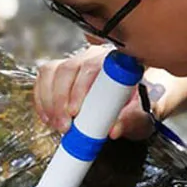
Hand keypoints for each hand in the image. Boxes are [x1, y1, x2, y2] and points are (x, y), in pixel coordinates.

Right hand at [33, 45, 162, 140]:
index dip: (80, 88)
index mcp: (118, 62)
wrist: (140, 100)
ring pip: (52, 72)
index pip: (94, 66)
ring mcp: (77, 62)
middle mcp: (95, 57)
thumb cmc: (141, 104)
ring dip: (50, 101)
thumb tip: (114, 130)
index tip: (75, 111)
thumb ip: (133, 120)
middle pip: (69, 69)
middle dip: (61, 100)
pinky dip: (42, 100)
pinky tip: (49, 118)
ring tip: (57, 125)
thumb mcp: (144, 115)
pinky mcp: (62, 72)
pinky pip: (44, 79)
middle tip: (65, 126)